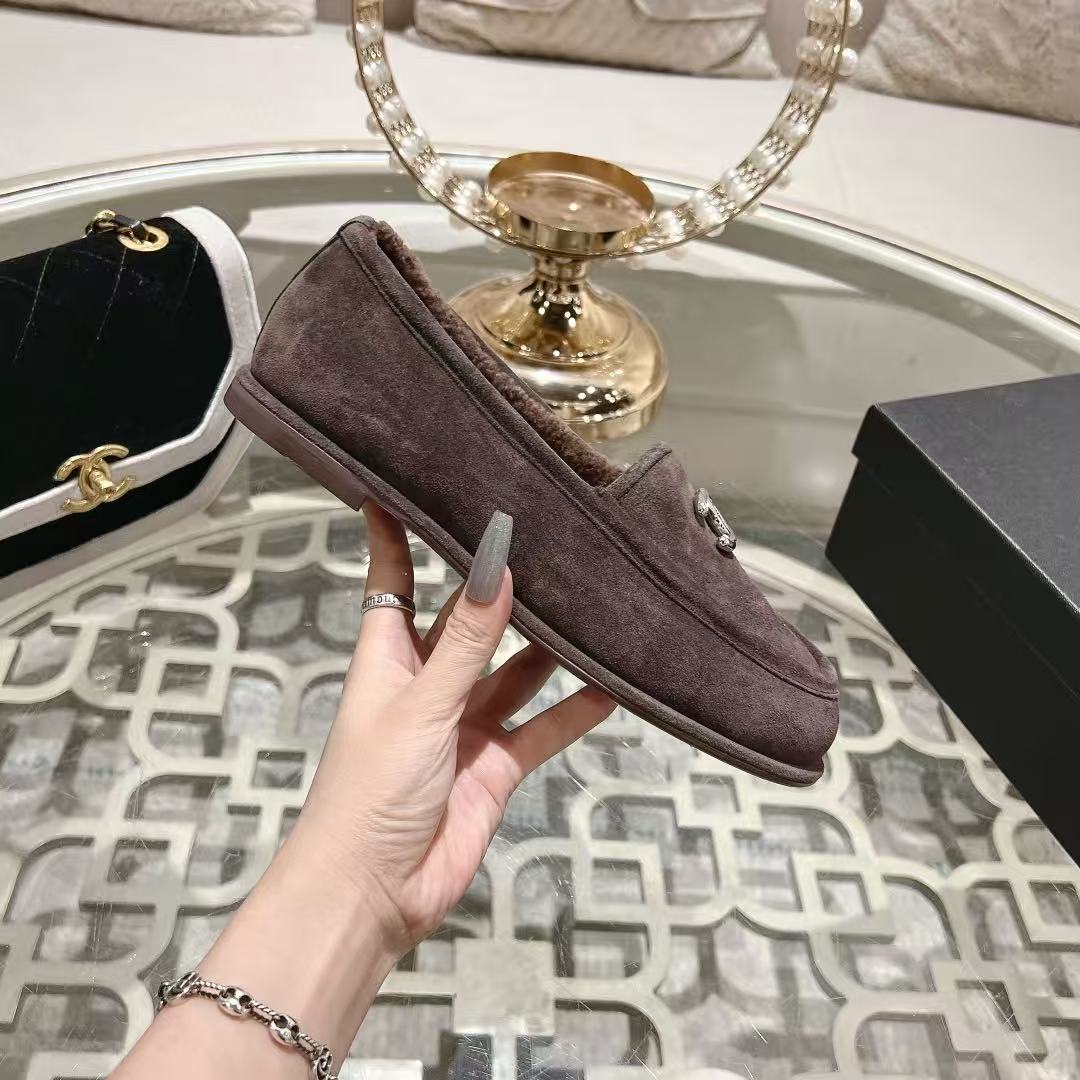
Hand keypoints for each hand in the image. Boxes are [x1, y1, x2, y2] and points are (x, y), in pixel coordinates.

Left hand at [289, 502, 615, 952]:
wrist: (373, 895)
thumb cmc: (370, 791)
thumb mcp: (419, 706)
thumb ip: (463, 642)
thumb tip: (495, 566)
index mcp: (389, 658)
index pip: (392, 580)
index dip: (395, 535)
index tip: (406, 485)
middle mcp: (429, 683)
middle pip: (468, 621)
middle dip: (499, 587)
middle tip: (547, 540)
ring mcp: (465, 724)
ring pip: (515, 670)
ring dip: (548, 645)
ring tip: (592, 600)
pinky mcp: (497, 765)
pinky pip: (542, 726)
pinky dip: (575, 709)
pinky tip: (613, 683)